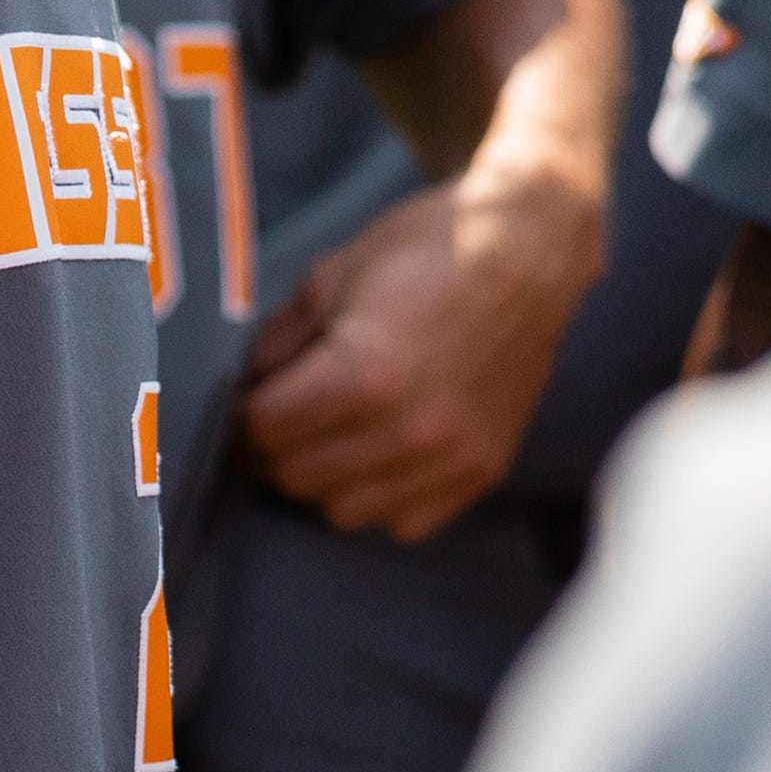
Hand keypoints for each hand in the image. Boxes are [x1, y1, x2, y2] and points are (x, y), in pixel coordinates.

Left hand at [236, 158, 598, 542]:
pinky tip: (383, 448)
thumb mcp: (333, 276)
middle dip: (274, 447)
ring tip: (333, 432)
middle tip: (282, 415)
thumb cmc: (429, 249)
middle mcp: (408, 431)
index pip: (263, 431)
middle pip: (295, 477)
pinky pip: (403, 522)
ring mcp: (449, 458)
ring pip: (342, 511)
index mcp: (363, 375)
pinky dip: (381, 495)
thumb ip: (277, 343)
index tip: (245, 402)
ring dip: (324, 478)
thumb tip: (243, 391)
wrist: (530, 250)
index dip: (240, 415)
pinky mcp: (480, 470)